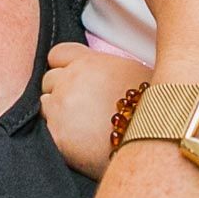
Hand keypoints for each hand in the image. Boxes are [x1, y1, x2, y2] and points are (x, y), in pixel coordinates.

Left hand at [40, 43, 151, 179]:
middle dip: (60, 92)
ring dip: (57, 114)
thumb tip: (103, 73)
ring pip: (44, 105)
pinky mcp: (56, 135)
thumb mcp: (135, 72)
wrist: (154, 144)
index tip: (71, 77)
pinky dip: (59, 136)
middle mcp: (71, 79)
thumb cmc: (152, 109)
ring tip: (83, 127)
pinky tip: (80, 143)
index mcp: (89, 62)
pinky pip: (46, 130)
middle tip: (82, 108)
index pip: (58, 54)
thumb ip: (107, 67)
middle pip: (49, 80)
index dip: (63, 66)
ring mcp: (61, 107)